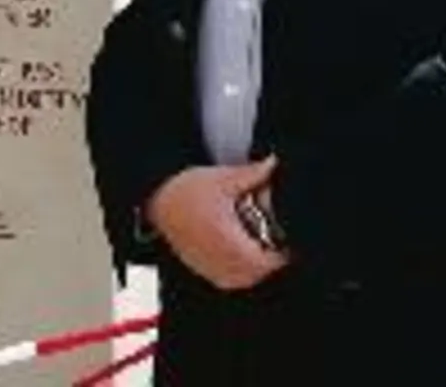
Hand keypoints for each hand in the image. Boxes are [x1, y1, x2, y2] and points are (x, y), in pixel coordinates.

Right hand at [146, 156, 286, 290]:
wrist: (157, 201)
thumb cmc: (185, 192)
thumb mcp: (223, 179)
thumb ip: (253, 174)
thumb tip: (274, 164)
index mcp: (228, 240)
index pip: (267, 261)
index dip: (282, 252)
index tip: (287, 239)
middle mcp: (219, 259)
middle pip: (259, 272)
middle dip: (270, 257)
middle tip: (275, 238)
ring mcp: (210, 267)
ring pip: (245, 279)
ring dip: (256, 266)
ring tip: (258, 245)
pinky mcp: (202, 269)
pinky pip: (230, 280)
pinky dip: (241, 271)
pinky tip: (241, 252)